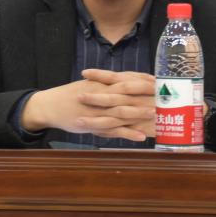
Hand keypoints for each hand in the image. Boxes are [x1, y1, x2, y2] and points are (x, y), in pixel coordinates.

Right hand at [21, 70, 155, 141]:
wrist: (49, 105)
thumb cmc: (72, 95)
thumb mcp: (90, 85)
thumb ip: (108, 83)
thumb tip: (129, 83)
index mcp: (103, 83)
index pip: (128, 79)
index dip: (146, 81)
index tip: (162, 82)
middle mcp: (101, 94)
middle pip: (128, 93)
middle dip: (147, 95)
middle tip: (166, 98)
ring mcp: (97, 110)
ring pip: (122, 111)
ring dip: (140, 113)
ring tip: (156, 115)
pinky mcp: (92, 124)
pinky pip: (112, 130)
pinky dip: (127, 133)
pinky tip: (140, 137)